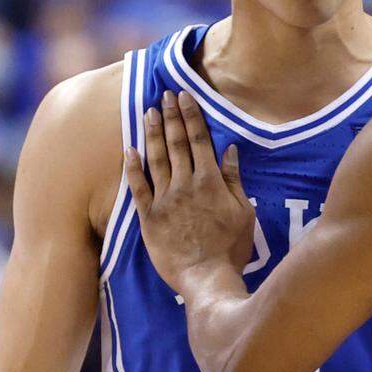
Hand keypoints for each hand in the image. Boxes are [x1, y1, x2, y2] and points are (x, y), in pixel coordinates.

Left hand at [124, 90, 253, 294]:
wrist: (205, 277)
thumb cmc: (230, 247)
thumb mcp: (243, 211)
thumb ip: (234, 180)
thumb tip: (229, 150)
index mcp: (210, 181)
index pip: (199, 140)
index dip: (192, 116)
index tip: (185, 96)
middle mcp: (185, 184)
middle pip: (176, 144)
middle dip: (171, 117)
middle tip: (165, 95)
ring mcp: (164, 200)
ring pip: (156, 159)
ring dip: (152, 134)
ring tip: (148, 112)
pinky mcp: (148, 217)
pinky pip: (137, 188)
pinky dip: (132, 168)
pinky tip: (128, 150)